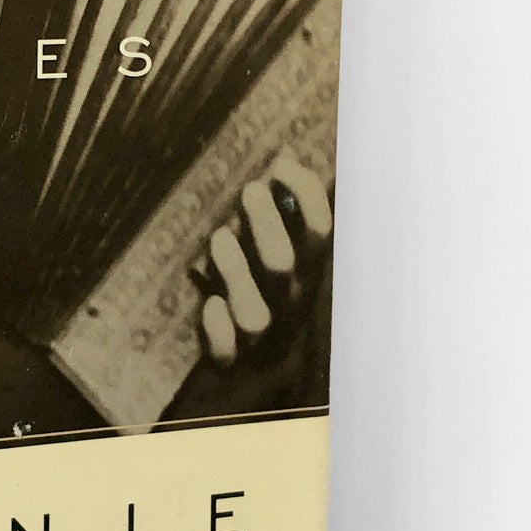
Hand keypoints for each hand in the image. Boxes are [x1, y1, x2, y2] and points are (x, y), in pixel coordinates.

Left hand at [200, 150, 331, 367]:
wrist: (247, 372)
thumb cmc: (261, 291)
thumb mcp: (275, 251)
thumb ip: (283, 213)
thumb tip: (285, 159)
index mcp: (306, 274)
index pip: (320, 234)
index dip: (306, 196)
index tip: (281, 164)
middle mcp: (287, 305)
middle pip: (282, 266)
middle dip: (267, 224)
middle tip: (249, 188)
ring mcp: (259, 335)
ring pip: (254, 312)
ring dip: (235, 271)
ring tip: (220, 237)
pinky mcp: (229, 360)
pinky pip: (226, 352)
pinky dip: (217, 329)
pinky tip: (209, 303)